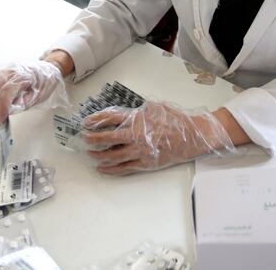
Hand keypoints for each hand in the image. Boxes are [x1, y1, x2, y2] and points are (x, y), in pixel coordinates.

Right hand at [0, 60, 66, 125]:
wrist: (47, 70)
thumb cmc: (45, 81)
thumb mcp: (38, 97)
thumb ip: (22, 104)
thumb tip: (7, 111)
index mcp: (25, 74)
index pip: (7, 90)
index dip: (1, 106)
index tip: (0, 119)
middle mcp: (12, 69)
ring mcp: (5, 69)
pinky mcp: (0, 71)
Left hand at [81, 101, 235, 174]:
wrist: (191, 137)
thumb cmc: (175, 121)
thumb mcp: (156, 108)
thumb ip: (138, 111)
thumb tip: (124, 114)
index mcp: (138, 119)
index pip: (111, 118)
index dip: (96, 119)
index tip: (86, 122)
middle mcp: (136, 135)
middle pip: (107, 137)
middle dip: (93, 138)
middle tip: (84, 138)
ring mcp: (140, 151)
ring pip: (112, 155)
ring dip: (98, 155)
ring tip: (90, 154)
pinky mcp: (145, 163)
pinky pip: (123, 168)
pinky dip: (110, 169)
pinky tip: (102, 168)